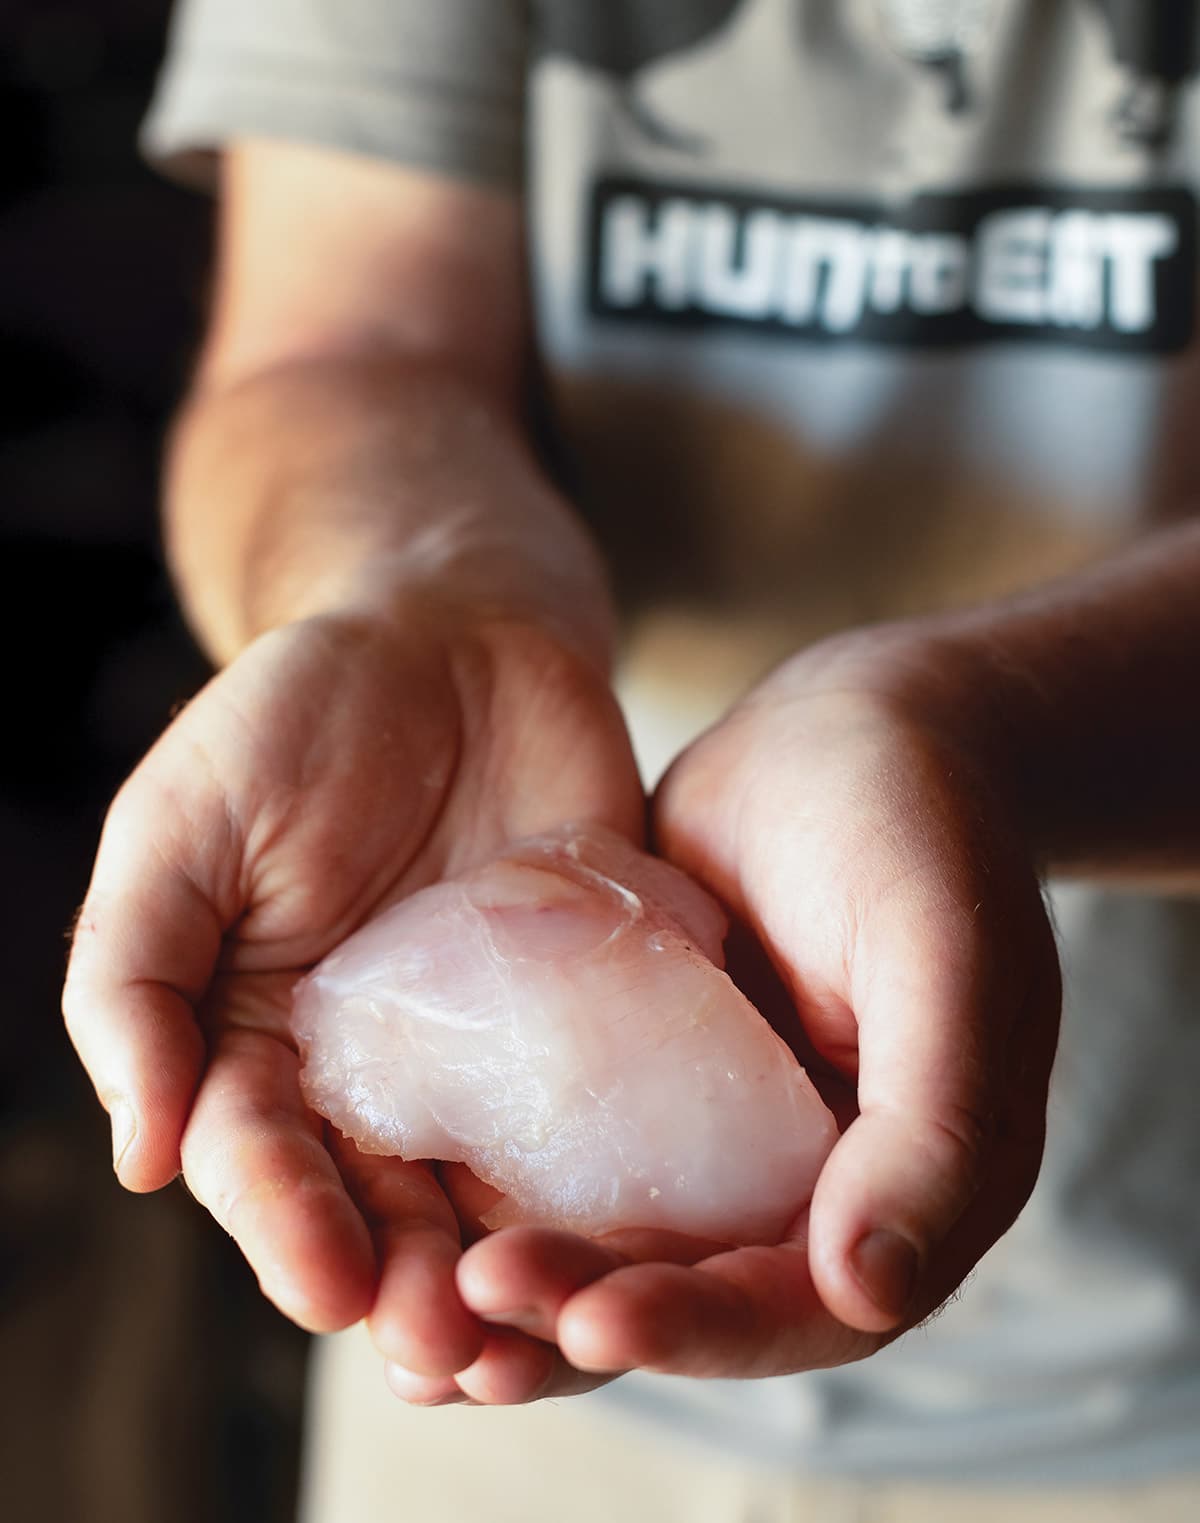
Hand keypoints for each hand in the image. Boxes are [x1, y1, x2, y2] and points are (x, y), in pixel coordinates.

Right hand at [63, 605, 643, 1396]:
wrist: (454, 631)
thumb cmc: (299, 714)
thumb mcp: (183, 823)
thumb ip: (135, 975)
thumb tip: (140, 1153)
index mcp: (257, 1039)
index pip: (261, 1160)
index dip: (287, 1227)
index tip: (333, 1286)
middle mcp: (373, 1067)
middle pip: (383, 1203)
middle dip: (410, 1283)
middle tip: (452, 1352)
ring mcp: (488, 1045)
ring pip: (494, 1184)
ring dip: (513, 1265)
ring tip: (540, 1332)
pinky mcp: (587, 1007)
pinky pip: (604, 1102)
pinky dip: (617, 1172)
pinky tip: (647, 1227)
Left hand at [453, 633, 1060, 1380]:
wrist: (854, 731)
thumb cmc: (921, 826)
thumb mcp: (948, 956)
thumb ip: (938, 1122)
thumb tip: (870, 1289)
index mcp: (908, 1191)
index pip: (801, 1305)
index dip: (699, 1329)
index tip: (589, 1323)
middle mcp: (807, 1188)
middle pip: (690, 1297)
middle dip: (579, 1320)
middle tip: (466, 1325)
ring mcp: (718, 1134)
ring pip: (619, 1244)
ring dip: (525, 1288)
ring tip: (418, 1321)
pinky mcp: (641, 1075)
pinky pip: (570, 1150)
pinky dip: (500, 1188)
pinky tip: (407, 1201)